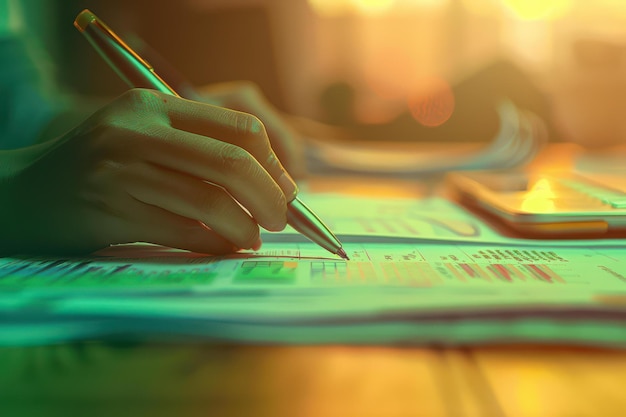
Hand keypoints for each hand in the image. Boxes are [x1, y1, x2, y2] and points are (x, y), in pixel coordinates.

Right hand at [1, 89, 297, 255]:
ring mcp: (122, 170)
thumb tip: (273, 183)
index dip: (274, 163)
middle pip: (232, 163)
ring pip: (211, 202)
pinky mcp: (111, 210)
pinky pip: (183, 231)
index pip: (239, 128)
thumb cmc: (97, 168)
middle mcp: (138, 131)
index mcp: (153, 105)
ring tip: (251, 238)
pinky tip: (223, 247)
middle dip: (271, 196)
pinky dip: (214, 243)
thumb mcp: (143, 137)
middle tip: (282, 219)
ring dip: (244, 228)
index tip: (285, 189)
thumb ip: (199, 149)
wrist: (22, 194)